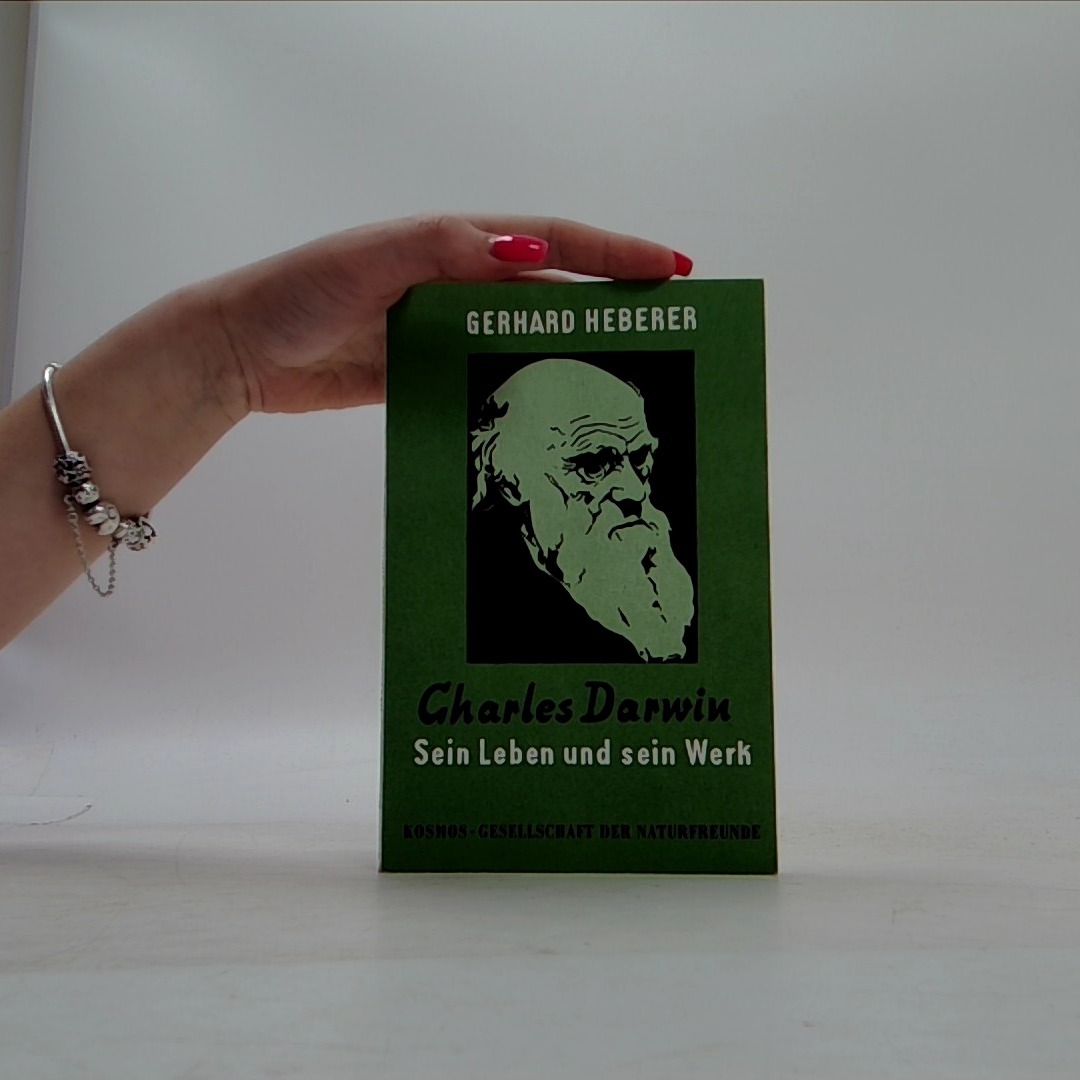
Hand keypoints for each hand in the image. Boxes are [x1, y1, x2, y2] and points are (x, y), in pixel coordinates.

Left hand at [202, 215, 690, 416]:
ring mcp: (442, 329)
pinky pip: (485, 378)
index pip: (551, 240)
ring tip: (622, 380)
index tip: (669, 269)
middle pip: (549, 290)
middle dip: (608, 304)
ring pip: (523, 338)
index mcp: (454, 243)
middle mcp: (456, 281)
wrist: (241, 350)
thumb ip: (444, 250)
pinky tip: (548, 420)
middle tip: (666, 327)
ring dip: (569, 354)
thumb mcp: (371, 259)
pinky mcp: (425, 372)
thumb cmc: (298, 293)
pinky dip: (519, 393)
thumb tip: (527, 253)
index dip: (612, 253)